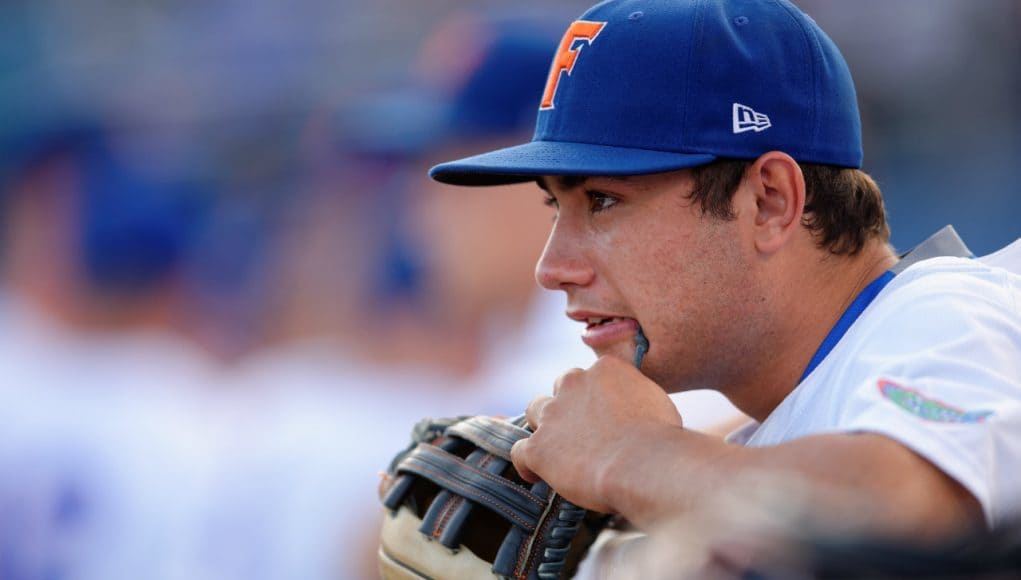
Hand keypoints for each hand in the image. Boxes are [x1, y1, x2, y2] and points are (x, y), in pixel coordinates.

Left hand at [510, 355, 683, 513]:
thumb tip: (633, 406)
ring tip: (557, 449)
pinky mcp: (539, 447)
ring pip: (535, 410)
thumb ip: (635, 395)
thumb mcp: (656, 400)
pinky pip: (520, 451)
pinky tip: (537, 474)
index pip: (593, 374)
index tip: (605, 413)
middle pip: (562, 387)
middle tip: (584, 430)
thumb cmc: (660, 438)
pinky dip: (527, 462)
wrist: (644, 464)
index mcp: (605, 369)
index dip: (597, 395)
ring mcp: (553, 415)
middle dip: (569, 404)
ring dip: (544, 425)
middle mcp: (573, 384)